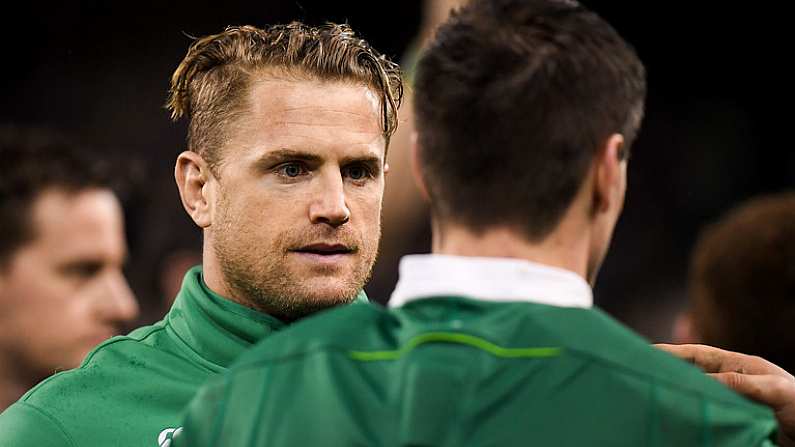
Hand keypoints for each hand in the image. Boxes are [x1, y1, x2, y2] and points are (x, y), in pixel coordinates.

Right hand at [657, 343, 794, 445]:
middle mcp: (730, 384)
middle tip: (642, 374)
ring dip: (678, 398)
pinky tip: (677, 423)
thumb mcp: (778, 390)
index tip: (646, 351)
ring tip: (654, 399)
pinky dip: (691, 420)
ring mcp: (729, 405)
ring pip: (696, 398)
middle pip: (691, 375)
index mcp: (740, 366)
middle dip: (668, 373)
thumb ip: (741, 382)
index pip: (698, 355)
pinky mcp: (731, 425)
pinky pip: (705, 419)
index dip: (672, 352)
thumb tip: (703, 381)